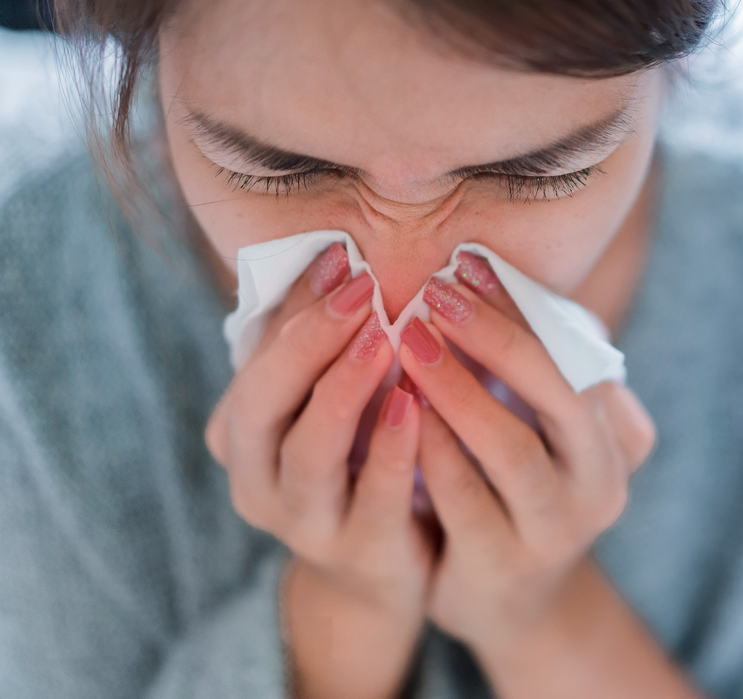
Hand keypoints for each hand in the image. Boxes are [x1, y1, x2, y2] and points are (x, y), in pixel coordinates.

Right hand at [204, 243, 434, 697]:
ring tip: (384, 339)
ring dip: (345, 390)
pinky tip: (417, 405)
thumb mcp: (328, 402)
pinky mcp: (362, 555)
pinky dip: (394, 449)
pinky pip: (375, 500)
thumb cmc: (355, 462)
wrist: (377, 571)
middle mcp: (258, 483)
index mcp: (242, 436)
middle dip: (310, 342)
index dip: (296, 310)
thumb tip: (338, 255)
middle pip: (264, 405)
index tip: (343, 258)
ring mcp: (306, 526)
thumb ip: (324, 342)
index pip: (254, 363)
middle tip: (362, 293)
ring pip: (310, 454)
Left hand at [397, 252, 656, 658]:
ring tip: (408, 338)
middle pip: (561, 394)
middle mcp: (602, 485)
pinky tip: (395, 407)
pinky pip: (463, 500)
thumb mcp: (545, 431)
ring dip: (457, 387)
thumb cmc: (520, 489)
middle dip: (497, 337)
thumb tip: (487, 275)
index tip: (470, 263)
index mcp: (618, 439)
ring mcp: (557, 533)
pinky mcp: (503, 569)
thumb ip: (536, 368)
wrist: (511, 600)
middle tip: (437, 294)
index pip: (580, 356)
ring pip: (512, 450)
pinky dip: (430, 447)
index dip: (526, 307)